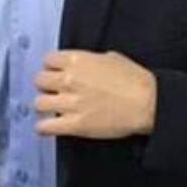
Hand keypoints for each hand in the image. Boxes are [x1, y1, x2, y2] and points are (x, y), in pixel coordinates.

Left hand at [33, 50, 156, 138]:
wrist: (148, 103)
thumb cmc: (135, 80)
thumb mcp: (112, 58)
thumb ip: (91, 61)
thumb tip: (83, 65)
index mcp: (78, 60)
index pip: (47, 60)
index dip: (51, 67)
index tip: (56, 73)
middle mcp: (70, 80)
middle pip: (39, 81)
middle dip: (46, 86)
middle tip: (54, 92)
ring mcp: (71, 103)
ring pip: (38, 103)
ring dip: (44, 106)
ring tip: (52, 109)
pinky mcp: (75, 125)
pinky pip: (45, 126)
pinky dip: (43, 127)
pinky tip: (49, 126)